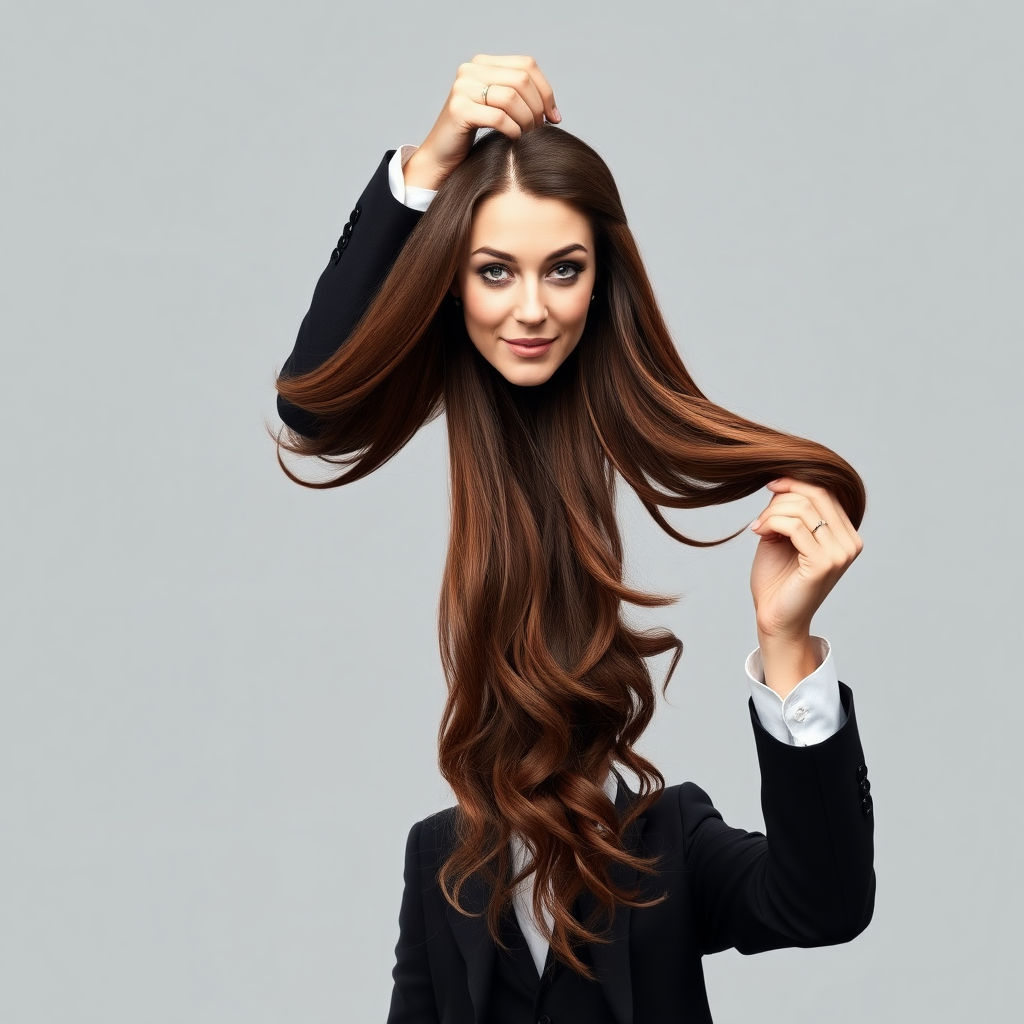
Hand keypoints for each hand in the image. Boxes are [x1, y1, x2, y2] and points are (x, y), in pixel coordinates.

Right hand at [403, 55, 559, 191]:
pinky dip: (513, 130)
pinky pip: (499, 117)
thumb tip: (552, 106)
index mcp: (482, 63)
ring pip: (512, 97)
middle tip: (539, 130)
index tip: (554, 117)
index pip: (527, 65)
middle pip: (522, 80)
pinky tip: (514, 139)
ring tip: (527, 136)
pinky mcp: (458, 109)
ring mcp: (462, 88)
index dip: (546, 91)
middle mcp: (470, 70)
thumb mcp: (498, 109)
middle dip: (537, 108)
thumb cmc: (473, 136)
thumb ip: (519, 97)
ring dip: (527, 120)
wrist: (441, 157)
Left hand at [749, 479, 862, 694]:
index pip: (825, 492)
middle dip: (782, 497)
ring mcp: (840, 554)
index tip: (770, 485)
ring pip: (802, 508)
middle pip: (816, 494)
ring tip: (759, 528)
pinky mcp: (824, 564)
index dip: (795, 482)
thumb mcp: (783, 535)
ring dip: (772, 513)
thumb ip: (790, 510)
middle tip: (761, 515)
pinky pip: (795, 526)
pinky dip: (771, 523)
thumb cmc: (778, 579)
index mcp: (846, 535)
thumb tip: (785, 481)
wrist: (774, 617)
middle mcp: (850, 543)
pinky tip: (759, 532)